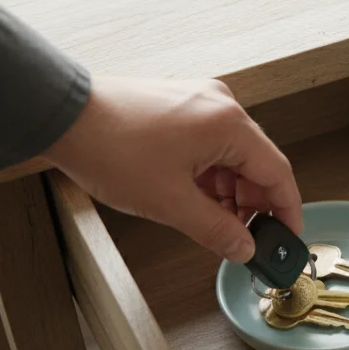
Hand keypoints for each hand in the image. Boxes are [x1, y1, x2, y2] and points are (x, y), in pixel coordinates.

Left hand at [44, 77, 301, 261]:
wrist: (60, 115)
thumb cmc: (108, 146)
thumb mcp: (169, 203)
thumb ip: (217, 230)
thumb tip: (243, 247)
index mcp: (229, 124)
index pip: (277, 172)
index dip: (286, 210)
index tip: (287, 235)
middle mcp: (221, 106)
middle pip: (257, 163)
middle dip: (253, 204)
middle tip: (246, 237)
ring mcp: (200, 101)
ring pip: (233, 155)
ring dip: (229, 191)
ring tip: (214, 221)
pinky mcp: (180, 104)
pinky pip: (211, 144)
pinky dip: (211, 174)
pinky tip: (196, 197)